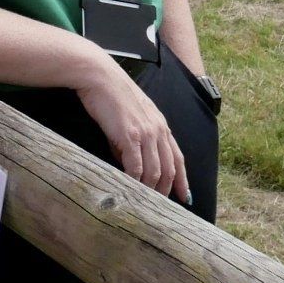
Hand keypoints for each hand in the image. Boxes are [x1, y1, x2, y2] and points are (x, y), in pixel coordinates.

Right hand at [73, 51, 190, 203]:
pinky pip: (136, 166)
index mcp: (161, 125)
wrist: (99, 76)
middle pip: (169, 169)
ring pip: (155, 171)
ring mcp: (145, 133)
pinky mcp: (129, 135)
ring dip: (150, 189)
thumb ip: (134, 139)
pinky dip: (134, 180)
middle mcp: (158, 130)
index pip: (178, 158)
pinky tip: (130, 188)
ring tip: (144, 202)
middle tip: (160, 206)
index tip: (185, 197)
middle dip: (166, 190)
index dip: (182, 180)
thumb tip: (128, 162)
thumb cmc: (110, 94)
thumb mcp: (129, 117)